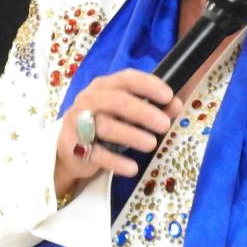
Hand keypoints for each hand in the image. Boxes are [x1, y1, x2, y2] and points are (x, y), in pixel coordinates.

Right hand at [55, 68, 181, 193]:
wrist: (70, 149)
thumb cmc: (105, 125)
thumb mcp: (128, 115)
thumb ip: (153, 108)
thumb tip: (176, 104)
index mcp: (104, 86)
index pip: (126, 78)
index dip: (148, 85)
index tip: (168, 96)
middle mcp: (89, 100)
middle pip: (116, 101)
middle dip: (143, 112)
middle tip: (165, 124)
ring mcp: (79, 122)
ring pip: (106, 126)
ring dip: (131, 135)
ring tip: (152, 144)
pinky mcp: (74, 146)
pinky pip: (97, 153)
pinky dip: (116, 161)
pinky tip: (132, 168)